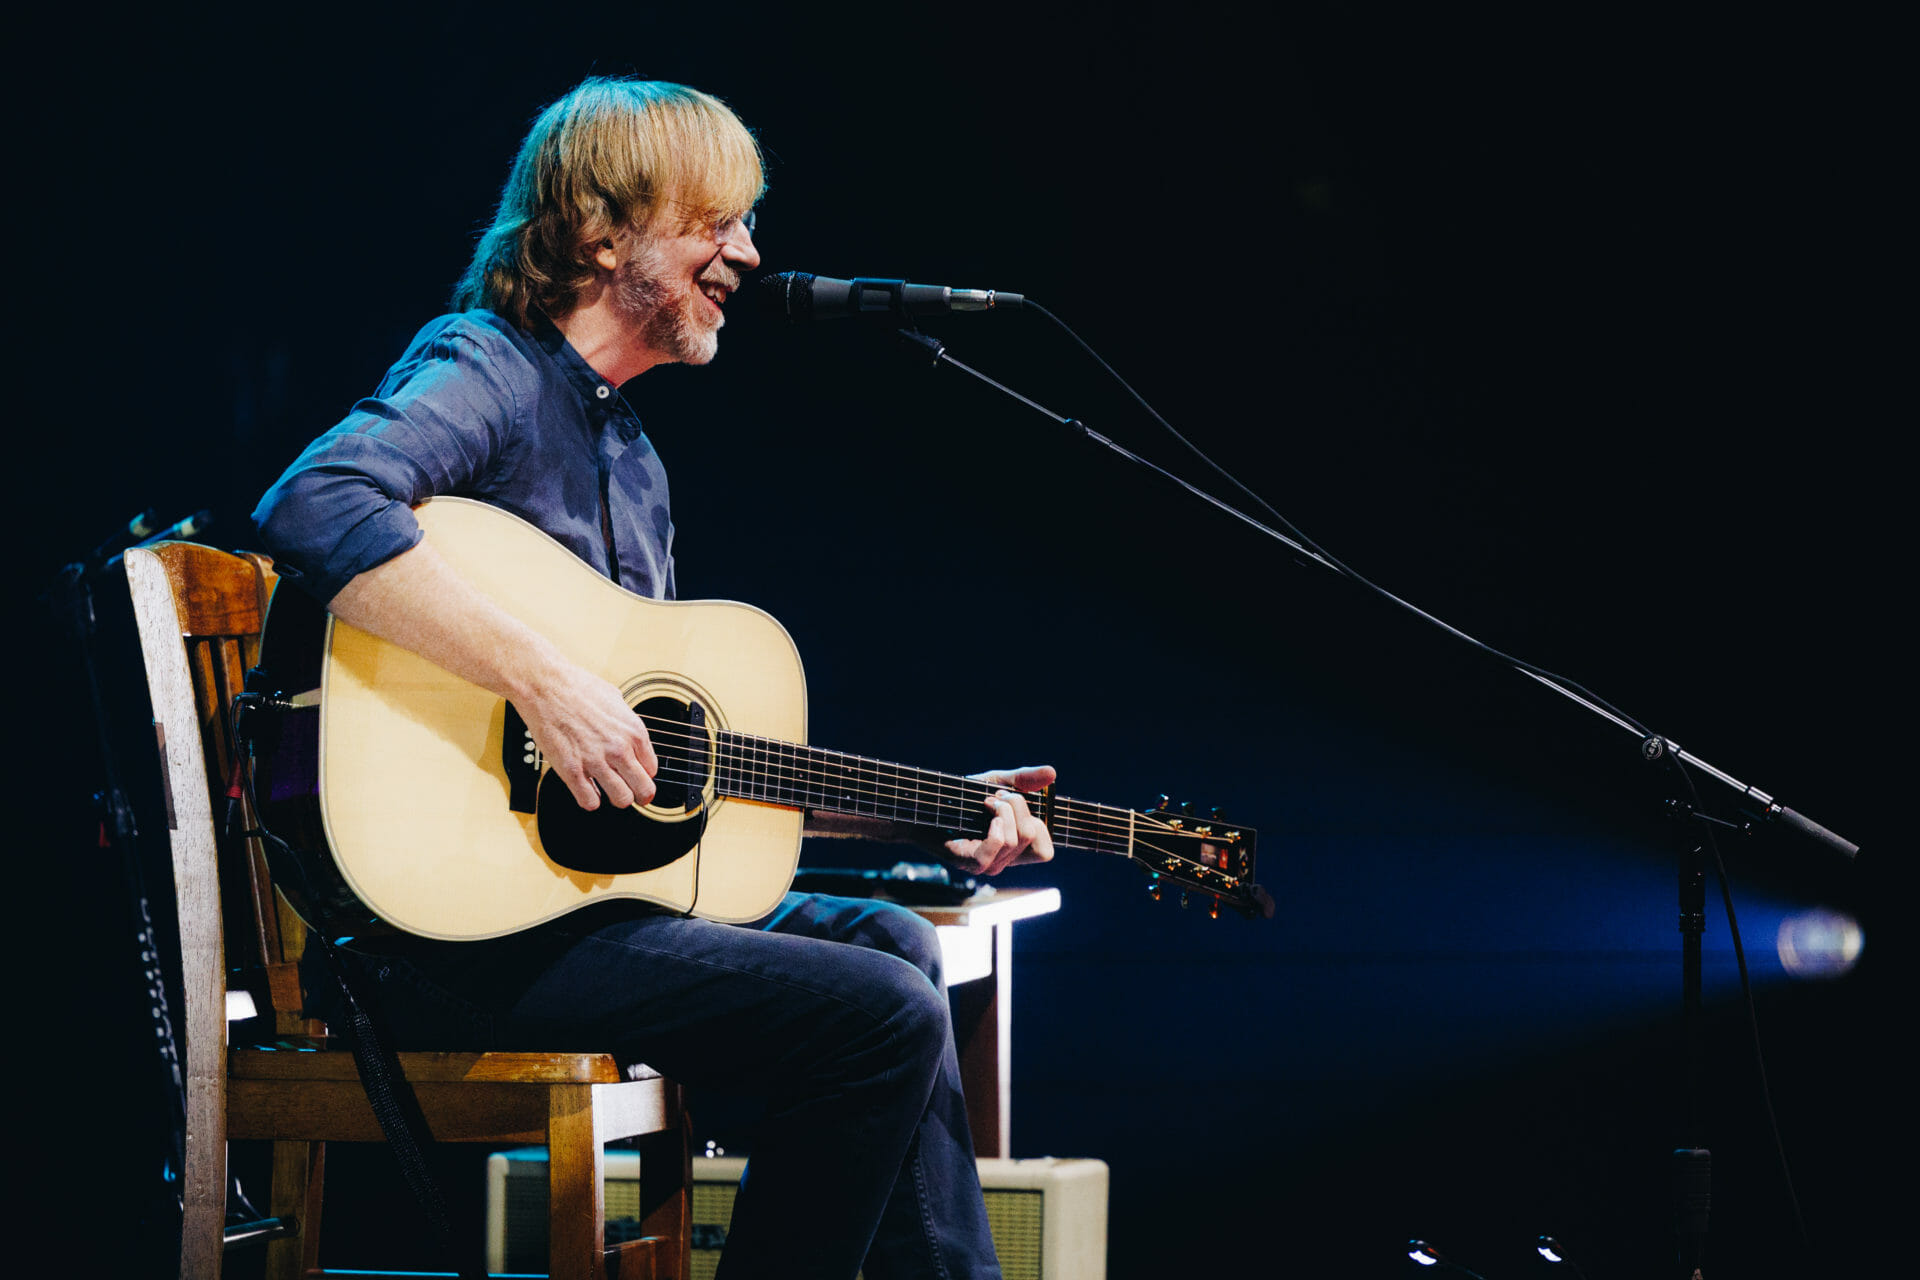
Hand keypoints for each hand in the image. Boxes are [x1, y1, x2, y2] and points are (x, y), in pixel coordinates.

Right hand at [518, 659, 658, 810]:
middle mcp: (619, 749)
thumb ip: (626, 722)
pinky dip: (590, 800)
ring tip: (607, 790)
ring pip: (621, 800)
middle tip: (632, 793)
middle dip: (639, 794)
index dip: (643, 774)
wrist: (545, 685)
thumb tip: (629, 737)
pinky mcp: (571, 770)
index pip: (652, 769)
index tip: (636, 774)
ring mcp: (596, 761)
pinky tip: (586, 789)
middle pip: (643, 790)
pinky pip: (589, 802)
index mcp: (634, 731)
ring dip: (616, 799)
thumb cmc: (577, 686)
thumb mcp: (616, 699)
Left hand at [943, 765, 1056, 876]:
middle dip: (1018, 806)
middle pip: (1033, 836)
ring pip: (1016, 839)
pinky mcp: (971, 862)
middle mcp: (1004, 860)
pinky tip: (984, 813)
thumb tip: (1053, 773)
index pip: (1045, 852)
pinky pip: (998, 845)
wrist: (926, 803)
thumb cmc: (960, 797)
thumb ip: (1024, 779)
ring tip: (985, 802)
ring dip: (1003, 810)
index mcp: (1014, 848)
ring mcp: (989, 864)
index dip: (1039, 825)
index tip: (1016, 803)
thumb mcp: (996, 782)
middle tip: (996, 797)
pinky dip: (995, 825)